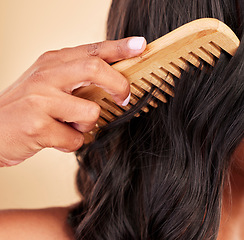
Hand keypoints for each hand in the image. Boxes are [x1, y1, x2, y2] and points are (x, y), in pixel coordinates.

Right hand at [0, 37, 145, 166]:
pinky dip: (71, 142)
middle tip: (124, 98)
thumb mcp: (48, 84)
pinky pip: (76, 139)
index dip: (119, 47)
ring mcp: (41, 100)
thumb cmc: (25, 107)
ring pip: (90, 113)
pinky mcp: (38, 126)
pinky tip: (55, 139)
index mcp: (52, 63)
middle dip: (118, 85)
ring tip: (69, 126)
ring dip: (86, 126)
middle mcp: (47, 76)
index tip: (140, 45)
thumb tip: (111, 84)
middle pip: (95, 69)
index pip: (92, 50)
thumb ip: (76, 80)